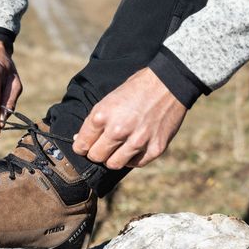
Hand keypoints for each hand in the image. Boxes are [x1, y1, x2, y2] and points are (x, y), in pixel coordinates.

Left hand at [72, 67, 186, 168]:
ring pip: (114, 164)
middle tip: (102, 147)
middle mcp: (118, 130)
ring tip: (117, 149)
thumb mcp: (109, 100)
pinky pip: (135, 164)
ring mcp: (138, 141)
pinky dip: (132, 158)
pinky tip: (133, 147)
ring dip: (113, 158)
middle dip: (96, 153)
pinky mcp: (155, 148)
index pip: (82, 145)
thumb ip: (95, 121)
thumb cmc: (136, 89)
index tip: (85, 146)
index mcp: (102, 116)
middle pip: (96, 157)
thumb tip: (80, 140)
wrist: (168, 84)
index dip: (81, 147)